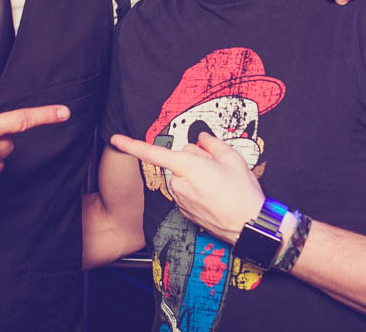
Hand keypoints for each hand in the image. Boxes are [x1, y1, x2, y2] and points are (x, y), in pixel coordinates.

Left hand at [109, 132, 263, 244]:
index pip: (153, 153)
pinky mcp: (186, 212)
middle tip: (218, 168)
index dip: (132, 144)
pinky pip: (188, 193)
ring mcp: (181, 200)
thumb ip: (211, 143)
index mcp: (187, 166)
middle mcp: (179, 184)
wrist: (250, 226)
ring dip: (197, 177)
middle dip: (194, 160)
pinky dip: (198, 191)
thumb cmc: (242, 191)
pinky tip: (216, 197)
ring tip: (221, 185)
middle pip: (180, 162)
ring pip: (184, 178)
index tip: (115, 139)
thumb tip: (201, 139)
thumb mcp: (232, 157)